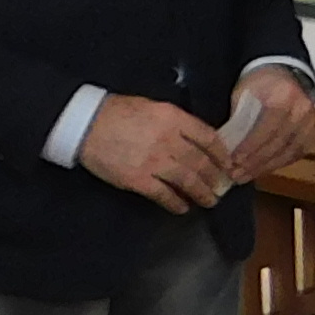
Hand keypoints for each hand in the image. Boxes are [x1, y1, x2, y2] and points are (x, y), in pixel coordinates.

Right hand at [81, 94, 235, 212]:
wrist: (86, 124)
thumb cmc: (119, 111)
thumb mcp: (154, 106)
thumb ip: (177, 122)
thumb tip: (198, 139)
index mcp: (173, 118)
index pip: (208, 138)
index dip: (222, 153)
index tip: (228, 163)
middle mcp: (168, 140)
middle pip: (201, 162)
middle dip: (215, 177)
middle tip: (222, 187)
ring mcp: (154, 162)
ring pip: (187, 181)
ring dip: (201, 193)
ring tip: (209, 201)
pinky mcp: (138, 179)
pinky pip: (164, 195)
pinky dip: (176, 203)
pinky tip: (183, 208)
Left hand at [222, 65, 314, 185]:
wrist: (285, 74)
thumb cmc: (260, 84)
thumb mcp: (244, 93)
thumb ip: (239, 118)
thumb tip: (227, 148)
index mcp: (284, 96)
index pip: (267, 127)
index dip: (250, 146)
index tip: (233, 161)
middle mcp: (301, 110)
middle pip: (277, 143)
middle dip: (255, 162)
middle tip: (236, 175)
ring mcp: (311, 123)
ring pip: (288, 152)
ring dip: (265, 167)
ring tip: (245, 176)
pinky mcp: (314, 133)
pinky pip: (296, 154)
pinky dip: (278, 164)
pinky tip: (262, 170)